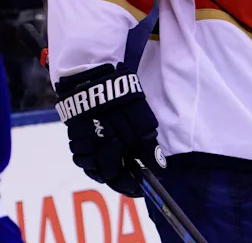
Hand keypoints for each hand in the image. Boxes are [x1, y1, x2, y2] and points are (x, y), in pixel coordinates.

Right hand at [55, 64, 163, 196]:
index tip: (140, 189)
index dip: (130, 185)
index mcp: (110, 147)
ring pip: (91, 167)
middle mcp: (92, 150)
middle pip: (104, 175)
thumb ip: (148, 147)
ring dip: (106, 169)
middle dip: (120, 178)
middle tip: (133, 178)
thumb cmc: (121, 99)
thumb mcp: (142, 121)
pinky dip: (93, 158)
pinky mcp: (74, 136)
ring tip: (121, 164)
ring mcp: (81, 144)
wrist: (92, 80)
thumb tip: (159, 170)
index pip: (118, 177)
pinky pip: (82, 156)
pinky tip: (104, 152)